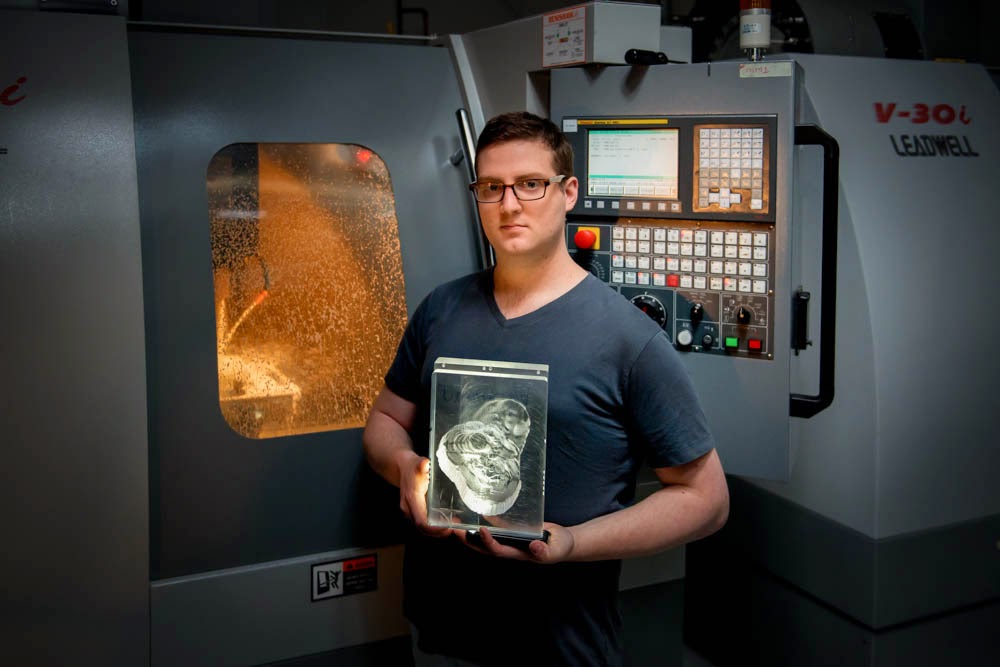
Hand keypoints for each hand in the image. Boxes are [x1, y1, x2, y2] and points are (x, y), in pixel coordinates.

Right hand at [398, 453, 451, 537]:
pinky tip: (446, 524)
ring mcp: (410, 512)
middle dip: (439, 532)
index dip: (434, 528)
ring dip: (438, 531)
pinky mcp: (414, 512)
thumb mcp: (419, 463)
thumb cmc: (413, 467)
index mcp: (412, 498)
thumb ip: (422, 465)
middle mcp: (409, 508)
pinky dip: (434, 527)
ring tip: (453, 528)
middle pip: (423, 528)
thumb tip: (424, 464)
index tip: (447, 527)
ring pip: (423, 529)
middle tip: (455, 529)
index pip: (421, 520)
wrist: (403, 468)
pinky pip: (423, 524)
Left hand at [457, 522, 574, 563]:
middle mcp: (510, 548)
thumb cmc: (560, 547)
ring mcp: (510, 540)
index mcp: (518, 554)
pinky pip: (495, 527)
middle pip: (484, 548)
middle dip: (469, 540)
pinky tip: (474, 511)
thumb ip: (545, 551)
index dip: (488, 542)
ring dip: (471, 533)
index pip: (498, 550)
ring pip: (486, 539)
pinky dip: (484, 521)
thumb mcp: (556, 549)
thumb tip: (533, 547)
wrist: (563, 542)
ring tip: (456, 522)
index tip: (481, 530)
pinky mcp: (512, 531)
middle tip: (454, 529)